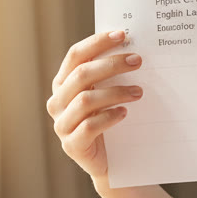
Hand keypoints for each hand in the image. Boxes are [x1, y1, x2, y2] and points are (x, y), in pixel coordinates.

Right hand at [45, 30, 143, 184]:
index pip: (76, 56)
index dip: (97, 43)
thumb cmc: (112, 121)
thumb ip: (111, 75)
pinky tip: (125, 113)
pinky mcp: (72, 144)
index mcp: (64, 84)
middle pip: (81, 75)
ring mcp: (62, 124)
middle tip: (138, 61)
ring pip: (86, 100)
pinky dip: (109, 117)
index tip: (122, 34)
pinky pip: (89, 126)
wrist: (113, 162)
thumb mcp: (109, 95)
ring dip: (115, 92)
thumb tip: (134, 48)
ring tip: (139, 92)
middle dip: (111, 64)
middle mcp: (58, 101)